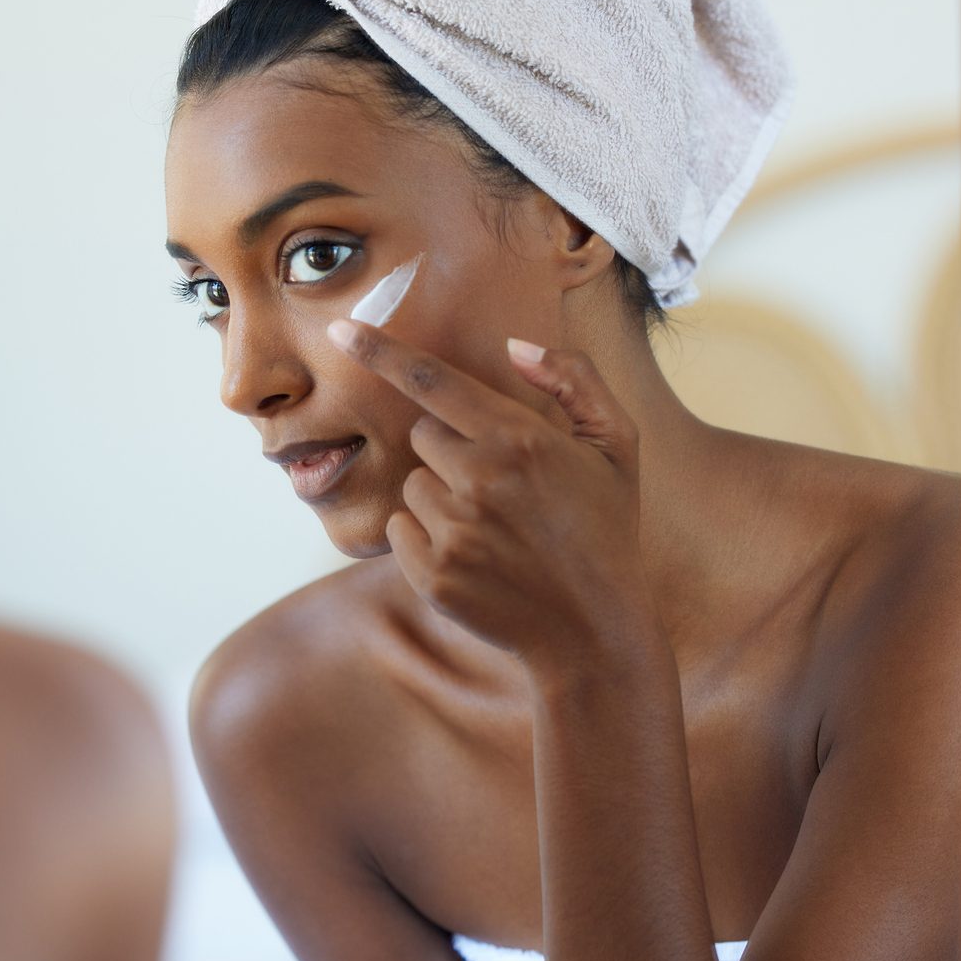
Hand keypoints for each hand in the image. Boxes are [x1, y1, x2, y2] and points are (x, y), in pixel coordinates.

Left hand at [325, 319, 655, 668]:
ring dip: (441, 499)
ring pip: (412, 486)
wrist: (595, 631)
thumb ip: (574, 381)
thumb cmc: (605, 529)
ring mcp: (454, 531)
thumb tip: (515, 346)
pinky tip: (475, 558)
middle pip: (422, 436)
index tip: (342, 329)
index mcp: (520, 438)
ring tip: (495, 530)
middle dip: (451, 452)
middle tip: (499, 487)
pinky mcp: (433, 575)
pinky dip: (425, 539)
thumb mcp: (617, 446)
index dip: (382, 352)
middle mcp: (481, 479)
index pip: (433, 381)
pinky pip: (399, 531)